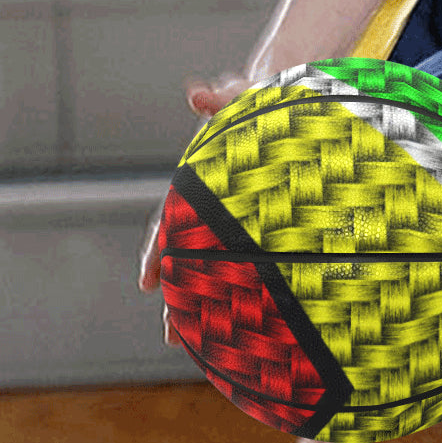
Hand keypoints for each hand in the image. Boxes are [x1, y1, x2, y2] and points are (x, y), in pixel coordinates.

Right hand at [138, 75, 249, 344]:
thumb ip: (223, 96)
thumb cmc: (264, 101)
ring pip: (224, 267)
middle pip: (193, 257)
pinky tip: (261, 328)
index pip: (173, 221)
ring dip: (214, 304)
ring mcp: (245, 221)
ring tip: (210, 348)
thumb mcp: (245, 97)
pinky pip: (260, 264)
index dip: (159, 252)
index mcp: (205, 184)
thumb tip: (197, 93)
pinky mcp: (275, 229)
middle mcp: (220, 209)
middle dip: (181, 296)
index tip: (147, 283)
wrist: (293, 103)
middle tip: (173, 337)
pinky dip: (255, 293)